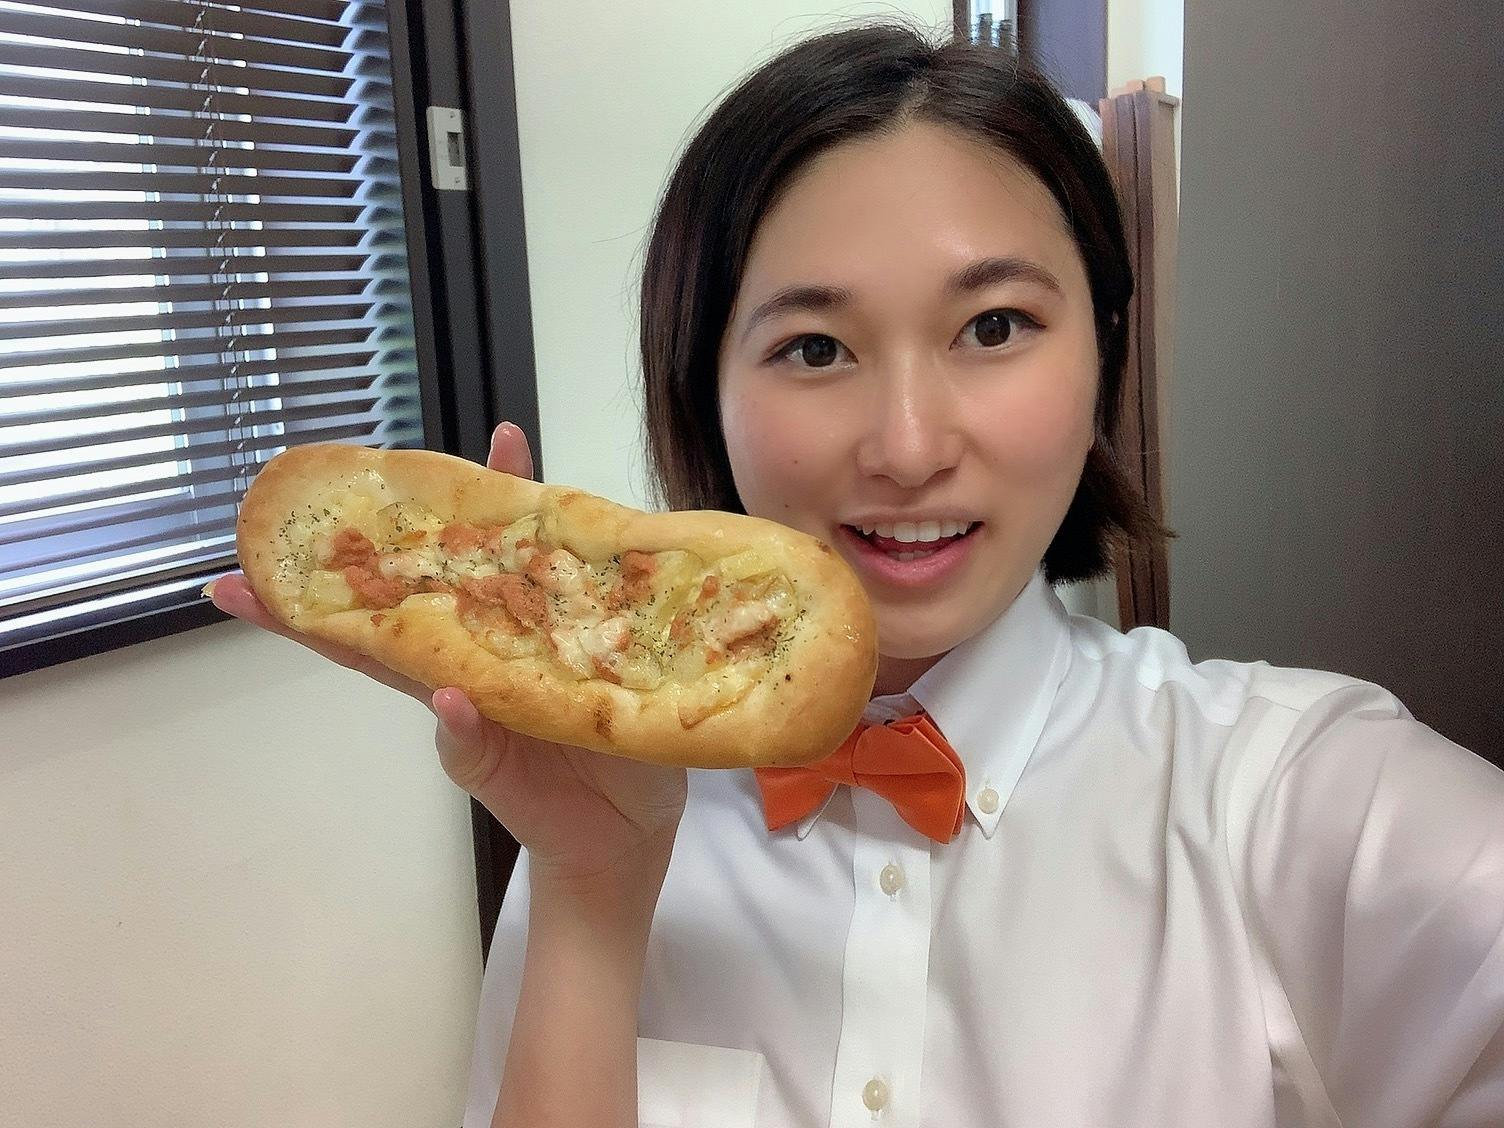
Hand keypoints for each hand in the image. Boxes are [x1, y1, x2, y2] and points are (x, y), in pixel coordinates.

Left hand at [208, 424, 686, 888]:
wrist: (620, 834)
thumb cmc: (546, 811)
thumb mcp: (492, 785)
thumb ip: (466, 746)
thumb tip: (448, 696)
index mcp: (440, 679)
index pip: (360, 636)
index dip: (297, 612)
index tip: (233, 581)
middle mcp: (478, 644)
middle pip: (436, 572)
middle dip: (408, 517)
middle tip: (375, 460)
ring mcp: (533, 635)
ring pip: (508, 559)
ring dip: (507, 501)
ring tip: (507, 442)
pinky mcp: (588, 635)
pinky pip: (574, 581)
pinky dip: (574, 539)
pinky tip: (578, 500)